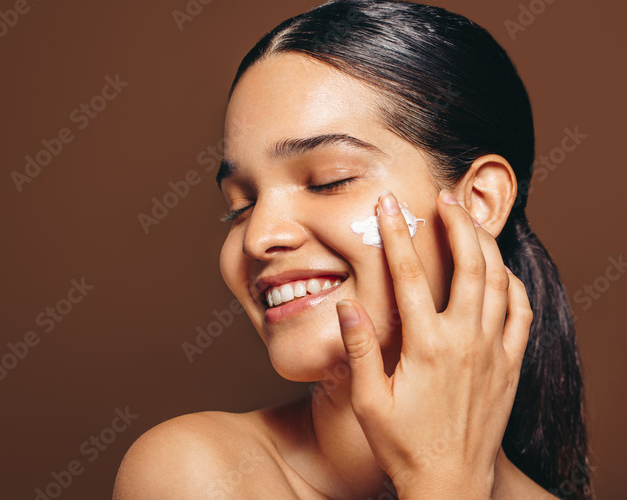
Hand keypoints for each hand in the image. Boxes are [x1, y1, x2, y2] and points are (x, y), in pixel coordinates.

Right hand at [334, 189, 531, 498]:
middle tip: (444, 196)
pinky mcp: (510, 365)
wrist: (451, 483)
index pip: (410, 275)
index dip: (397, 235)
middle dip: (457, 223)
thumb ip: (360, 350)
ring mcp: (494, 352)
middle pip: (469, 265)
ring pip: (500, 282)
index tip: (388, 206)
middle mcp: (466, 342)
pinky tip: (500, 271)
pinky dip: (512, 283)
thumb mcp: (368, 401)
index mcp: (427, 347)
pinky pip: (520, 312)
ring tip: (471, 220)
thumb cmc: (404, 445)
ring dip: (487, 245)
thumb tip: (347, 306)